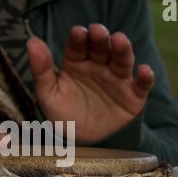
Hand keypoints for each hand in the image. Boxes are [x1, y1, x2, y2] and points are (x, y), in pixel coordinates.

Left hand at [27, 24, 154, 142]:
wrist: (81, 144)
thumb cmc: (63, 116)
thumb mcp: (48, 94)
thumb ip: (41, 69)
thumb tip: (32, 41)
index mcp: (76, 63)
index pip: (78, 45)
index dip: (78, 38)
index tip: (78, 32)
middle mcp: (98, 66)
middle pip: (101, 47)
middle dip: (100, 38)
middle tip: (98, 31)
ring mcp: (116, 79)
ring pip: (122, 60)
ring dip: (122, 50)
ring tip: (120, 41)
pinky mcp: (133, 96)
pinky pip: (141, 85)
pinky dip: (145, 77)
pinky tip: (144, 71)